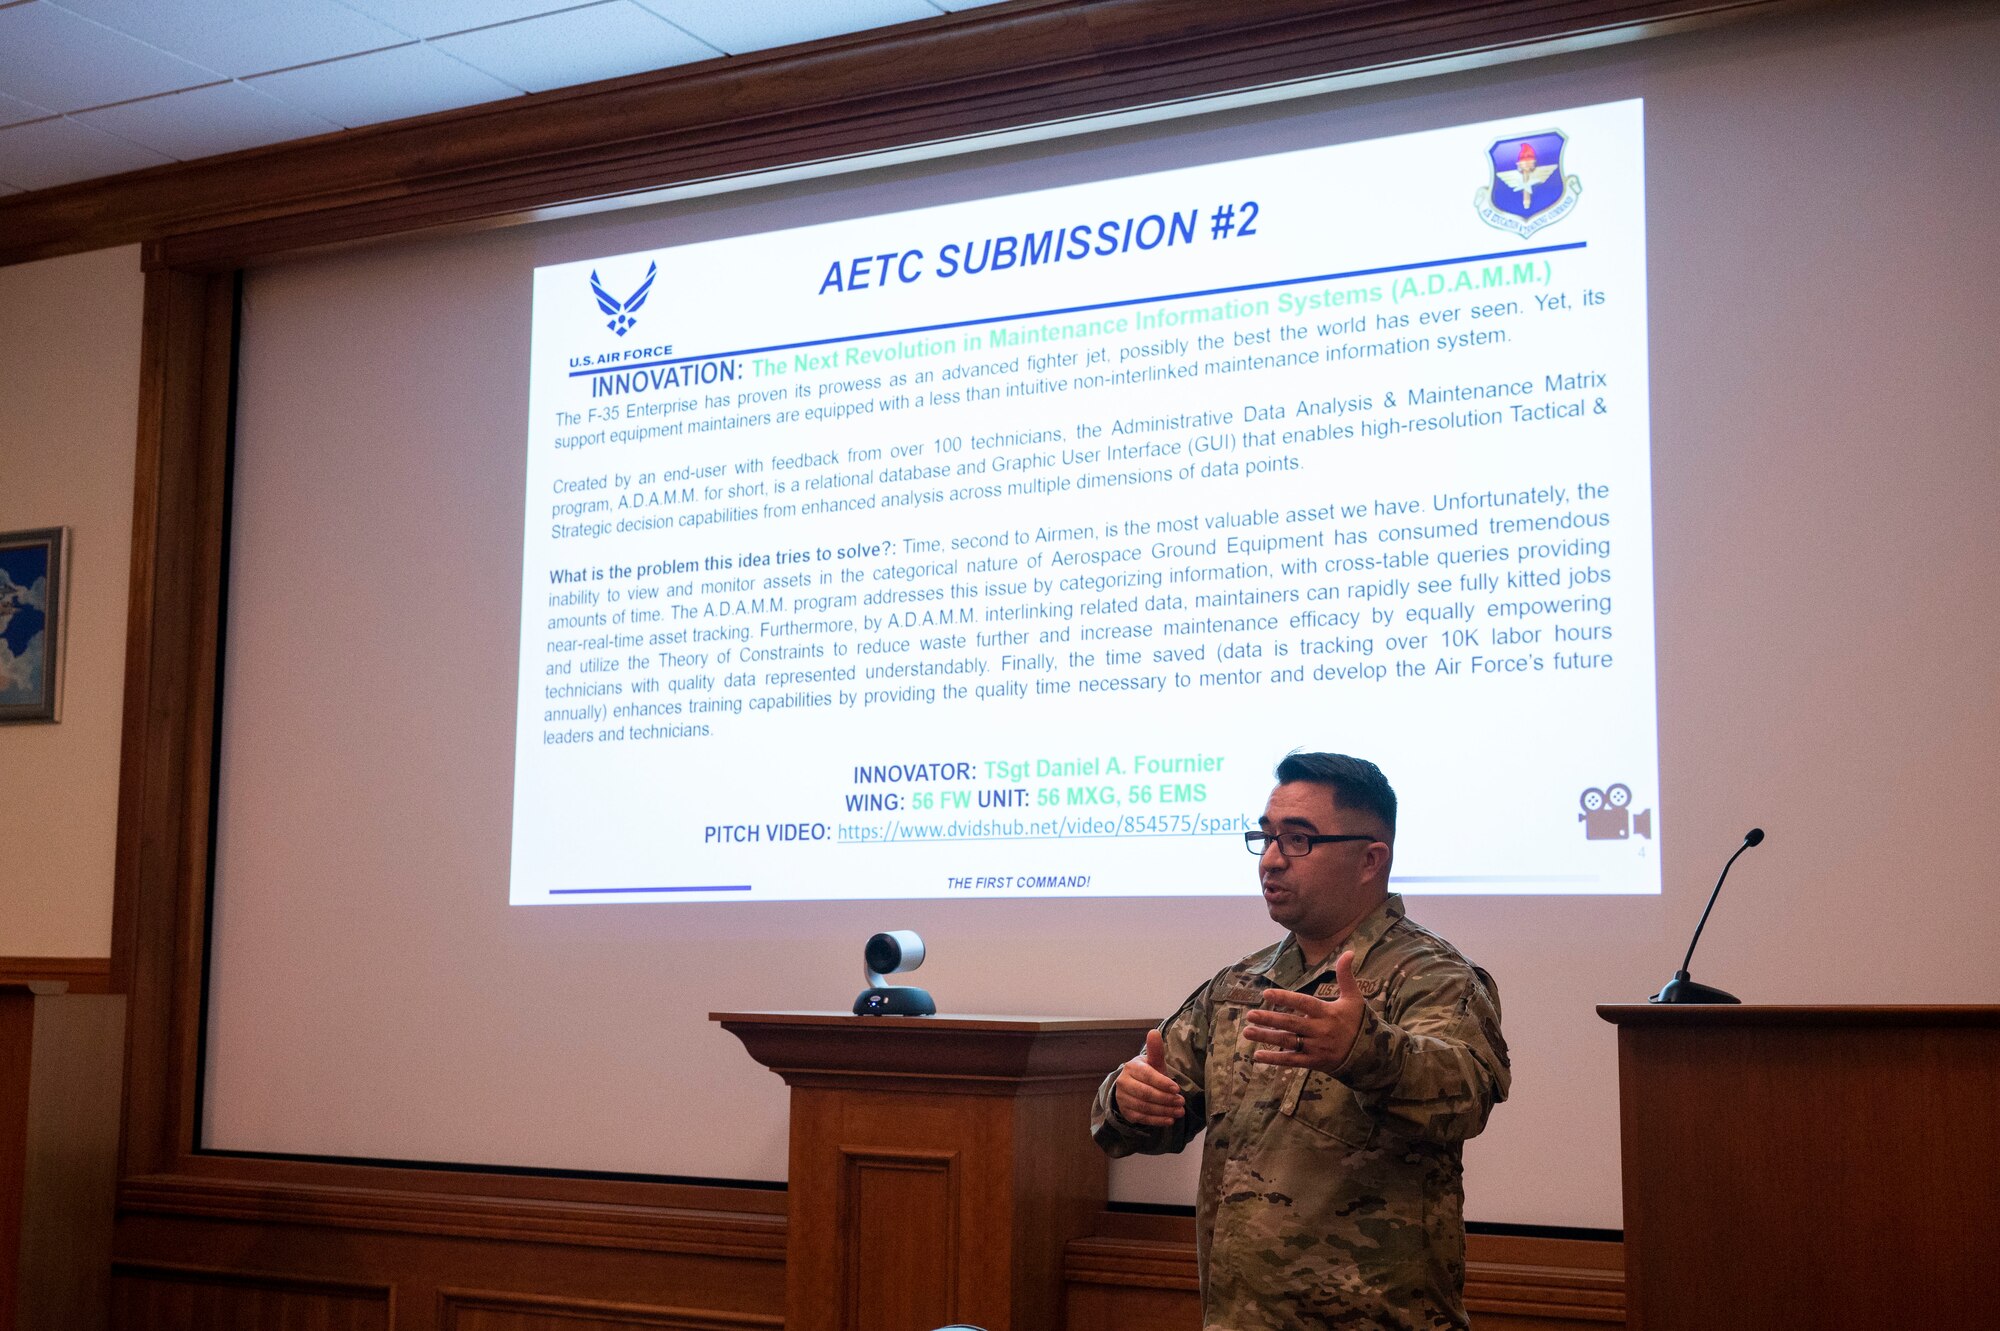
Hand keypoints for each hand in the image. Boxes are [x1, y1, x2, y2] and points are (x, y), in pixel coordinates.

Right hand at [1113, 1028, 1184, 1126]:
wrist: (1133, 1087)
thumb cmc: (1148, 1073)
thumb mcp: (1153, 1062)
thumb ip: (1155, 1050)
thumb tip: (1154, 1032)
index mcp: (1131, 1067)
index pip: (1147, 1076)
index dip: (1162, 1083)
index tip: (1177, 1089)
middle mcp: (1123, 1082)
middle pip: (1145, 1093)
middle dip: (1165, 1099)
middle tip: (1181, 1102)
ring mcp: (1123, 1098)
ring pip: (1144, 1107)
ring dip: (1164, 1111)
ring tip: (1180, 1111)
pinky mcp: (1126, 1112)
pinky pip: (1142, 1118)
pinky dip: (1157, 1120)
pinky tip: (1170, 1120)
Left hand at [1243, 951, 1363, 1070]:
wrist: (1369, 1053)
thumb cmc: (1357, 1021)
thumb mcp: (1354, 997)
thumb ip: (1346, 975)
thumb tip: (1349, 951)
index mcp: (1327, 1013)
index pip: (1303, 1003)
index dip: (1285, 998)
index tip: (1266, 994)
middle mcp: (1320, 1030)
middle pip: (1291, 1024)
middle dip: (1269, 1019)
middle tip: (1250, 1015)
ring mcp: (1316, 1047)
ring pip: (1288, 1042)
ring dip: (1266, 1038)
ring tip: (1248, 1032)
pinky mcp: (1313, 1061)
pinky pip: (1291, 1060)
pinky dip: (1275, 1059)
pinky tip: (1257, 1055)